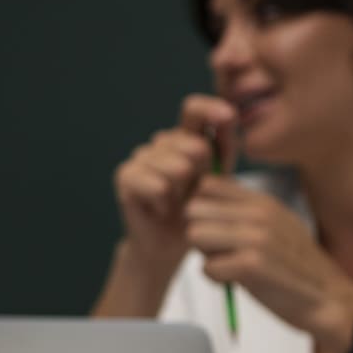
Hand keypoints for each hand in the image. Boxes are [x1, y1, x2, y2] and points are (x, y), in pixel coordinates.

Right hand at [113, 95, 237, 271]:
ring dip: (183, 192)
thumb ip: (224, 145)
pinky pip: (156, 184)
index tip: (228, 116)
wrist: (171, 243)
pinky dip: (165, 202)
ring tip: (178, 203)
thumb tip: (228, 113)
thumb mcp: (221, 176)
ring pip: (175, 166)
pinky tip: (161, 210)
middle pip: (189, 143)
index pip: (193, 109)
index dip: (210, 109)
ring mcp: (141, 157)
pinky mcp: (125, 175)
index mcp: (186, 137)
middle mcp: (161, 143)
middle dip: (201, 173)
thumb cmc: (199, 209)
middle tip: (193, 194)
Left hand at [183, 177, 352, 350]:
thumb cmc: (296, 266)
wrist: (328, 299)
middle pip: (193, 209)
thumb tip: (204, 195)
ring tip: (228, 266)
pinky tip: (235, 282)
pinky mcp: (251, 264)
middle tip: (220, 251)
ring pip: (194, 235)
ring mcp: (256, 237)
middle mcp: (260, 213)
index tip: (211, 226)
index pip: (207, 184)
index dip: (200, 207)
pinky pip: (206, 267)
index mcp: (263, 201)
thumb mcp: (277, 224)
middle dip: (199, 232)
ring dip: (205, 255)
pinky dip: (216, 279)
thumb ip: (245, 210)